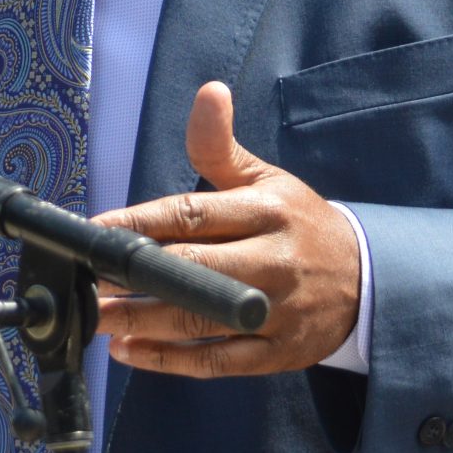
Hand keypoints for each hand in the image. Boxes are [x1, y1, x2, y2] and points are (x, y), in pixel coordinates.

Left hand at [90, 81, 360, 375]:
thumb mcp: (265, 179)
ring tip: (95, 318)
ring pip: (201, 318)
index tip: (96, 229)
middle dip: (134, 277)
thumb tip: (208, 91)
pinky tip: (129, 350)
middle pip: (193, 268)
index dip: (140, 222)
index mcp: (266, 210)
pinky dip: (170, 359)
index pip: (193, 214)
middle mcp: (273, 260)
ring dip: (142, 321)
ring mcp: (276, 310)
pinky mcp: (278, 353)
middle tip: (86, 279)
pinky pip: (218, 362)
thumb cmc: (296, 223)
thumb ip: (220, 145)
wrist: (366, 279)